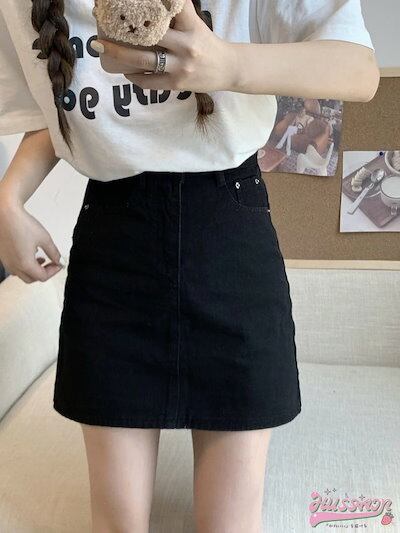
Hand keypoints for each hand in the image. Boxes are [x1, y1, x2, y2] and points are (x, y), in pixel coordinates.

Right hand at [0, 201, 63, 283]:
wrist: (5, 214)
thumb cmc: (22, 224)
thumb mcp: (45, 239)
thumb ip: (53, 252)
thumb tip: (58, 260)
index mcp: (25, 264)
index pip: (42, 276)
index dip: (53, 271)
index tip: (59, 264)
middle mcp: (14, 266)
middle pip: (31, 278)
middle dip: (43, 273)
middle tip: (51, 264)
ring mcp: (6, 261)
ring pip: (21, 274)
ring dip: (32, 270)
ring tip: (40, 259)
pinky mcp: (2, 256)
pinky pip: (14, 266)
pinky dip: (23, 264)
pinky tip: (29, 253)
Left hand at [92, 0, 237, 92]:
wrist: (227, 69)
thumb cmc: (206, 43)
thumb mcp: (195, 23)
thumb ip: (178, 13)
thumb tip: (154, 6)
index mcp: (190, 26)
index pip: (171, 8)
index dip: (149, 6)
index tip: (127, 4)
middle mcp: (186, 45)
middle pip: (150, 36)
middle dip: (123, 33)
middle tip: (101, 30)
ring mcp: (181, 67)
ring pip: (145, 61)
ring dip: (121, 56)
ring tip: (104, 49)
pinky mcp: (177, 84)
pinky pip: (150, 82)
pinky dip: (136, 78)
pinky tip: (126, 72)